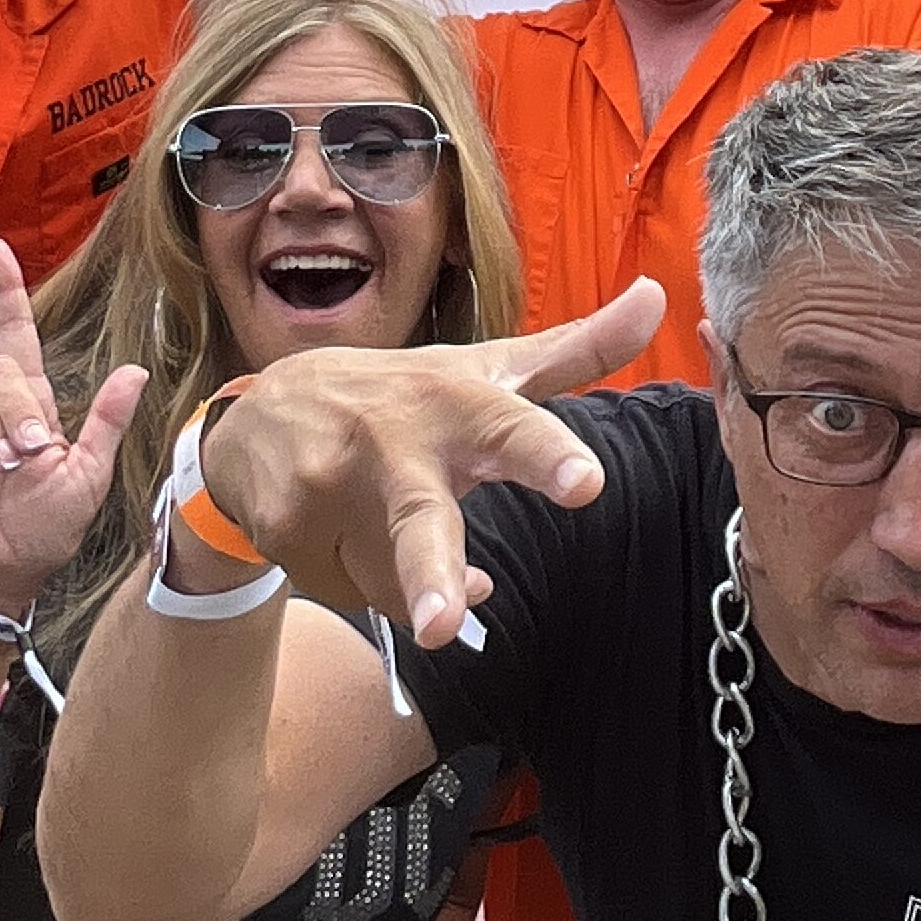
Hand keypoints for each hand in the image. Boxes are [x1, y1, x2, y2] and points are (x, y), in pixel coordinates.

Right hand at [202, 280, 664, 645]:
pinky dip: (360, 581)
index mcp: (458, 406)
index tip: (586, 483)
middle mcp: (394, 441)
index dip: (548, 457)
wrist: (262, 415)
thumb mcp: (488, 371)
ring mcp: (332, 484)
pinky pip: (353, 594)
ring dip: (408, 580)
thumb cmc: (404, 396)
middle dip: (430, 574)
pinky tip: (339, 532)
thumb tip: (658, 294)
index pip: (510, 429)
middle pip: (421, 522)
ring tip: (380, 521)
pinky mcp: (285, 525)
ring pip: (394, 579)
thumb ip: (579, 350)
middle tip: (444, 626)